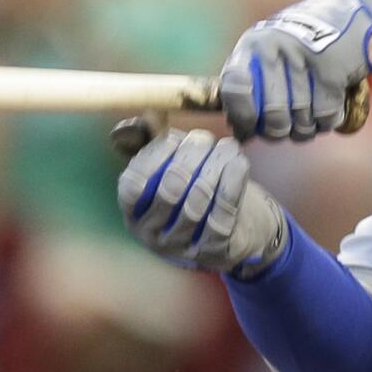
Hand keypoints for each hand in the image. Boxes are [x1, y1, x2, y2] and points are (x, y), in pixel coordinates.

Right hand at [116, 124, 285, 274]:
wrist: (236, 228)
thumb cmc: (197, 191)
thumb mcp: (172, 169)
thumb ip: (155, 147)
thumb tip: (141, 120)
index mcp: (134, 212)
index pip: (132, 186)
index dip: (152, 158)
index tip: (174, 138)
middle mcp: (152, 234)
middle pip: (169, 191)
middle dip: (189, 157)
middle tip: (205, 138)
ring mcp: (182, 246)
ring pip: (197, 202)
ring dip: (215, 166)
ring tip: (227, 147)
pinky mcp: (213, 251)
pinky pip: (222, 215)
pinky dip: (232, 184)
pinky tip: (239, 163)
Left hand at [219, 0, 371, 140]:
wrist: (355, 15)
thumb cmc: (308, 42)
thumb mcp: (273, 49)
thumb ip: (254, 84)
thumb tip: (241, 133)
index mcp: (254, 44)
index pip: (234, 88)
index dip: (240, 116)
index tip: (247, 130)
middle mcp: (274, 48)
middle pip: (272, 116)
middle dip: (279, 131)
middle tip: (283, 129)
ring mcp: (304, 58)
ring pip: (301, 121)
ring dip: (306, 129)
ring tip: (308, 118)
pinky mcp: (332, 69)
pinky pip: (325, 116)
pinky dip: (327, 122)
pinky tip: (327, 110)